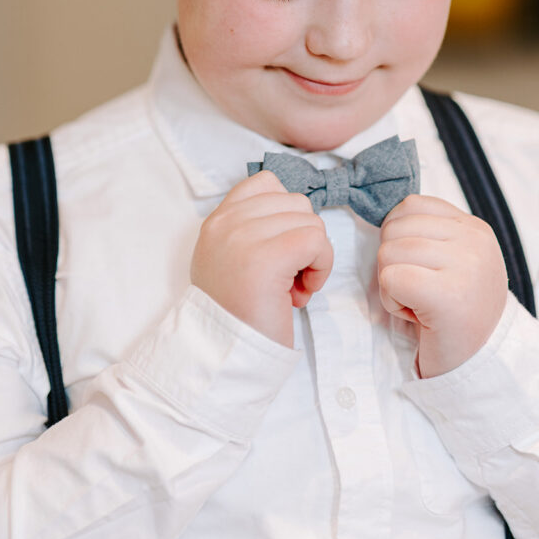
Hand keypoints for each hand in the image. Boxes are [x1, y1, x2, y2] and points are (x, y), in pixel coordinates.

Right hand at [190, 170, 332, 348]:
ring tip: (293, 288)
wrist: (225, 354)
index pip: (267, 183)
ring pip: (311, 221)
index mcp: (217, 220)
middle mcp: (226, 221)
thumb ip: (252, 230)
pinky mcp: (266, 256)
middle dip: (304, 238)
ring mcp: (243, 235)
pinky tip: (303, 292)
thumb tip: (295, 213)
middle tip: (290, 277)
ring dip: (315, 256)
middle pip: (296, 202)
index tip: (282, 250)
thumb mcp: (231, 260)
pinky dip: (321, 267)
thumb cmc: (238, 314)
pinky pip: (316, 241)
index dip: (287, 215)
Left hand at [377, 195, 507, 377]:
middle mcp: (474, 241)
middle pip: (394, 228)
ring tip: (420, 303)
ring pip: (388, 252)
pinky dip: (391, 301)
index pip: (410, 205)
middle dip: (393, 262)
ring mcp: (466, 265)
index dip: (399, 237)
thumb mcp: (453, 261)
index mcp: (475, 228)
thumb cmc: (456, 313)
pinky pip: (390, 279)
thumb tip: (385, 216)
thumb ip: (428, 233)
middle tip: (420, 291)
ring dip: (391, 284)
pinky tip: (416, 315)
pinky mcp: (448, 295)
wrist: (480, 364)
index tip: (421, 268)